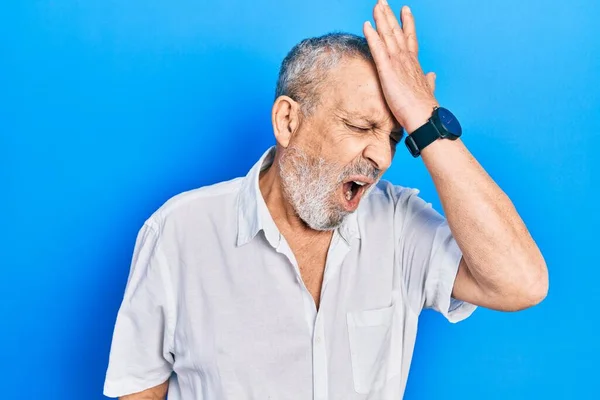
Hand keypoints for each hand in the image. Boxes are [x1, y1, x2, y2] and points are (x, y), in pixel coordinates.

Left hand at [363, 1, 437, 133]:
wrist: (423, 116)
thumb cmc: (423, 108)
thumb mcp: (427, 90)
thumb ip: (429, 81)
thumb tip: (432, 75)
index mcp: (414, 64)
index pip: (409, 39)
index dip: (407, 23)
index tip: (405, 10)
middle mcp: (406, 59)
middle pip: (396, 32)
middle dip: (389, 16)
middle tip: (383, 1)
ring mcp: (397, 63)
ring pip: (387, 36)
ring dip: (380, 19)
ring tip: (376, 5)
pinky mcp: (387, 70)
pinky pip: (377, 49)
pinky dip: (372, 36)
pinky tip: (366, 25)